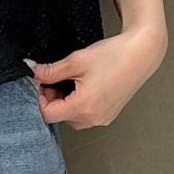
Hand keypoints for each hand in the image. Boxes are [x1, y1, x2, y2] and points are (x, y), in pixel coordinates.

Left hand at [25, 24, 167, 129]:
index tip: (42, 83)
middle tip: (56, 78)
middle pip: (59, 117)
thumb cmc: (114, 55)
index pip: (47, 114)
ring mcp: (102, 119)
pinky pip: (85, 116)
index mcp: (83, 106)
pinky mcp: (108, 115)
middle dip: (52, 99)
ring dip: (65, 103)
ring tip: (72, 81)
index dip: (40, 98)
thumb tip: (33, 72)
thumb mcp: (76, 60)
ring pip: (71, 118)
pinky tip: (84, 87)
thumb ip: (51, 71)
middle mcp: (93, 118)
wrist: (141, 54)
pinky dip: (79, 104)